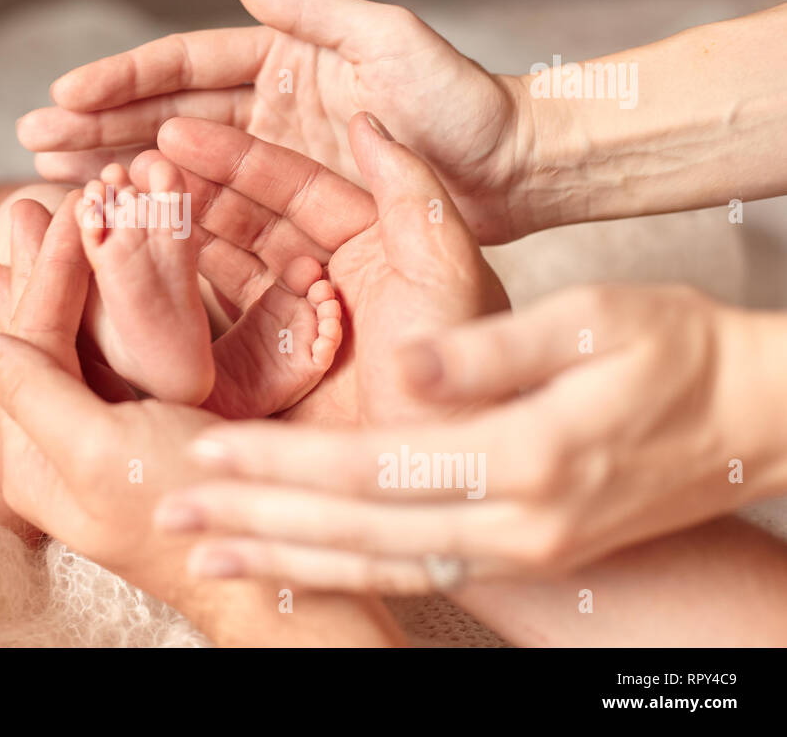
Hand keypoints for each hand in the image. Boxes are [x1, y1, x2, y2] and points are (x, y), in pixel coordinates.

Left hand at [0, 190, 222, 605]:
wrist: (273, 560)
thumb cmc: (186, 512)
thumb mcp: (99, 452)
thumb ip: (33, 393)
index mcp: (35, 456)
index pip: (24, 348)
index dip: (39, 277)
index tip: (51, 213)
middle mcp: (61, 444)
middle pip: (40, 341)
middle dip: (38, 271)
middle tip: (27, 209)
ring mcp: (105, 436)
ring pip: (76, 342)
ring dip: (66, 280)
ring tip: (46, 228)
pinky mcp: (148, 430)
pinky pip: (117, 358)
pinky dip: (109, 307)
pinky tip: (99, 278)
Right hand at [20, 0, 533, 242]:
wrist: (512, 174)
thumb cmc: (461, 101)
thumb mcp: (387, 40)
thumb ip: (309, 8)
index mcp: (282, 59)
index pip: (185, 65)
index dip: (123, 79)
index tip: (65, 91)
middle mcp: (268, 109)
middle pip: (165, 114)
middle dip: (96, 124)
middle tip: (31, 137)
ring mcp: (274, 162)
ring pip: (178, 165)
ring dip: (115, 168)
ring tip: (51, 175)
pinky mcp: (288, 213)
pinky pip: (215, 214)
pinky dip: (166, 216)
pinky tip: (119, 221)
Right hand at [134, 112, 508, 427]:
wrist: (443, 483)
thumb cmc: (461, 375)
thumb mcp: (444, 268)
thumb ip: (409, 189)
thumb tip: (365, 119)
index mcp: (373, 247)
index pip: (293, 188)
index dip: (235, 158)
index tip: (176, 132)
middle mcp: (328, 286)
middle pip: (247, 225)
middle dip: (192, 194)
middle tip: (135, 169)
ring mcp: (290, 336)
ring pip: (220, 273)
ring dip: (174, 241)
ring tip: (123, 212)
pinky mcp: (262, 385)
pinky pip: (207, 337)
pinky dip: (171, 307)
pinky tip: (133, 279)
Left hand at [155, 283, 786, 591]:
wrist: (752, 417)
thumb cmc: (677, 352)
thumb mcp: (594, 323)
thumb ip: (491, 351)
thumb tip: (407, 362)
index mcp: (523, 457)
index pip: (371, 470)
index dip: (283, 466)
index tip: (207, 454)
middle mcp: (513, 523)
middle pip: (356, 532)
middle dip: (256, 524)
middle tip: (171, 517)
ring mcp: (518, 551)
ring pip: (375, 567)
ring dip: (284, 560)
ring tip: (209, 556)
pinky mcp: (519, 555)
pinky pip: (410, 576)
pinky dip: (341, 575)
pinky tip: (291, 567)